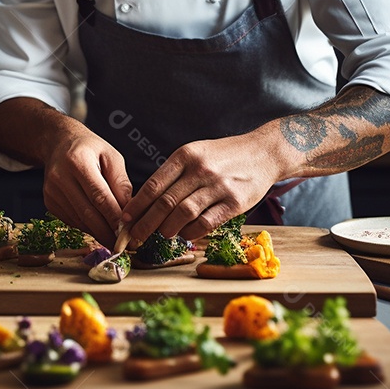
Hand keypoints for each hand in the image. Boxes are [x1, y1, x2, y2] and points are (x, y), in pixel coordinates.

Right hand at [43, 130, 131, 247]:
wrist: (59, 144)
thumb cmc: (90, 149)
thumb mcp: (112, 156)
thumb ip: (121, 183)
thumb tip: (127, 212)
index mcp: (78, 161)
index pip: (99, 195)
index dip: (114, 217)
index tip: (129, 231)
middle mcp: (60, 177)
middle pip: (87, 213)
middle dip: (107, 232)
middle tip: (125, 244)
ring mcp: (51, 191)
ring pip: (79, 220)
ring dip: (99, 233)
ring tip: (116, 240)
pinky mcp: (48, 202)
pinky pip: (72, 221)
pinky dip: (88, 228)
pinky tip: (100, 229)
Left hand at [120, 134, 281, 242]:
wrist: (264, 152)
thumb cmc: (224, 155)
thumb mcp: (195, 152)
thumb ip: (174, 173)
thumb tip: (146, 200)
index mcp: (185, 155)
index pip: (154, 184)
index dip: (137, 205)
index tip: (125, 219)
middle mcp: (200, 170)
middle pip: (165, 202)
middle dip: (146, 223)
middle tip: (135, 236)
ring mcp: (218, 186)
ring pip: (183, 214)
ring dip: (168, 229)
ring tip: (163, 233)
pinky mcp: (235, 203)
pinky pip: (207, 223)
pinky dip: (192, 232)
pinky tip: (186, 234)